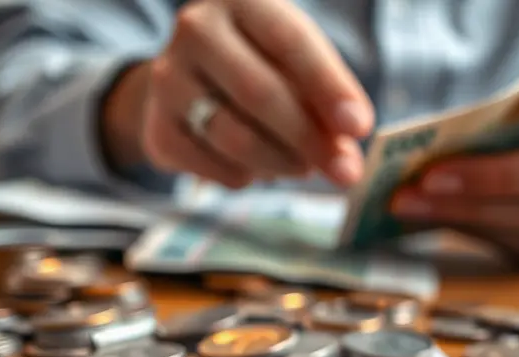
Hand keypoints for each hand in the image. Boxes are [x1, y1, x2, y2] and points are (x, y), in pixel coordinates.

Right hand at [103, 0, 373, 188]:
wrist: (192, 79)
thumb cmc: (262, 63)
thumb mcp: (296, 59)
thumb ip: (323, 96)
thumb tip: (345, 152)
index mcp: (240, 1)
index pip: (290, 42)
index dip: (329, 88)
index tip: (360, 127)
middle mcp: (196, 31)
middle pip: (260, 94)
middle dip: (310, 139)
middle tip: (346, 171)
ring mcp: (168, 80)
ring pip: (236, 138)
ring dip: (284, 163)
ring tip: (305, 166)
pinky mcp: (158, 130)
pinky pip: (216, 168)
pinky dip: (251, 176)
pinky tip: (262, 166)